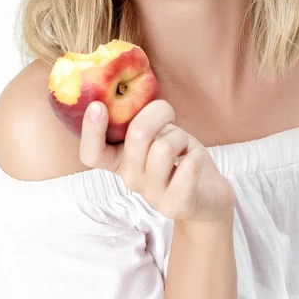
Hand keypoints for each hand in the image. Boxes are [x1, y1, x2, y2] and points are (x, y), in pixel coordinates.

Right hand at [79, 99, 234, 222]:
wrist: (208, 194)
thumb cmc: (177, 154)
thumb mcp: (155, 134)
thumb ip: (140, 122)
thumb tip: (129, 93)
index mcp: (118, 161)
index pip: (91, 154)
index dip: (91, 130)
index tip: (98, 105)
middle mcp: (130, 179)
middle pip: (137, 134)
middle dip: (159, 112)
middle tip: (168, 114)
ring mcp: (151, 195)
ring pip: (164, 147)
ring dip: (180, 137)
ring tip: (182, 146)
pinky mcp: (176, 205)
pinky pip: (187, 167)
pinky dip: (195, 155)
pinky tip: (194, 162)